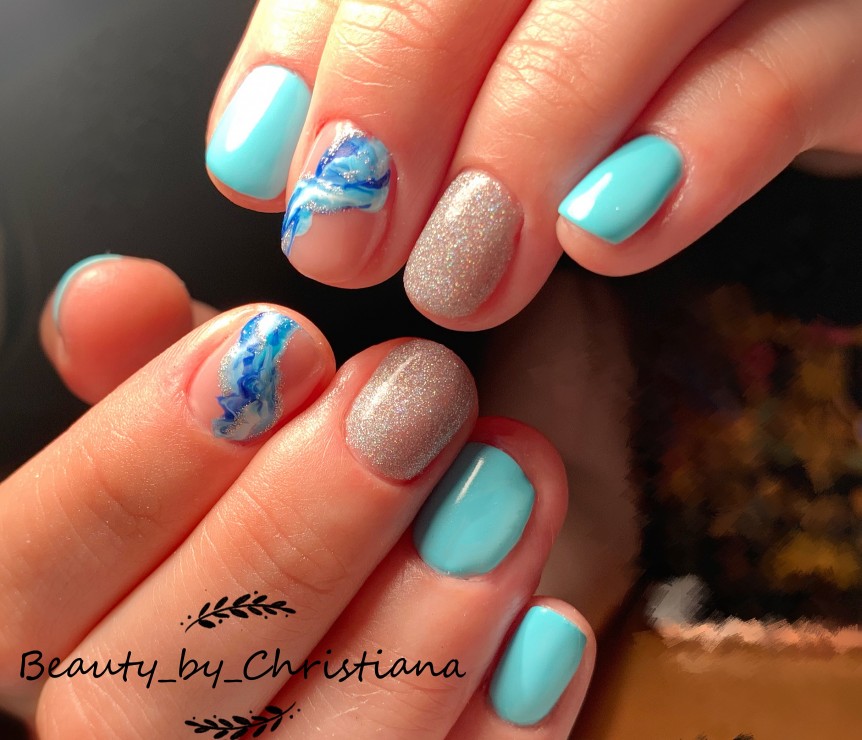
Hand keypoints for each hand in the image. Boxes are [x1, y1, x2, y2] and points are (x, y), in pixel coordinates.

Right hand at [1, 255, 595, 736]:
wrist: (370, 576)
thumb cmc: (281, 491)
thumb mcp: (212, 420)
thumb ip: (156, 373)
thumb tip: (112, 290)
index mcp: (55, 637)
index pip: (22, 581)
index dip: (137, 463)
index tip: (280, 345)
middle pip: (138, 702)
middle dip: (290, 534)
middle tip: (415, 397)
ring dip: (416, 630)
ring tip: (508, 484)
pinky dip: (495, 734)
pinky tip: (548, 628)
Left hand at [203, 0, 861, 330]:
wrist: (780, 41)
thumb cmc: (623, 61)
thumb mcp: (479, 50)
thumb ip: (364, 66)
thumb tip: (259, 153)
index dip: (314, 54)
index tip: (266, 173)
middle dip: (396, 95)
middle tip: (346, 239)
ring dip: (525, 139)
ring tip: (461, 274)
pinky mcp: (861, 29)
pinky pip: (791, 71)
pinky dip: (694, 150)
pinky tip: (606, 236)